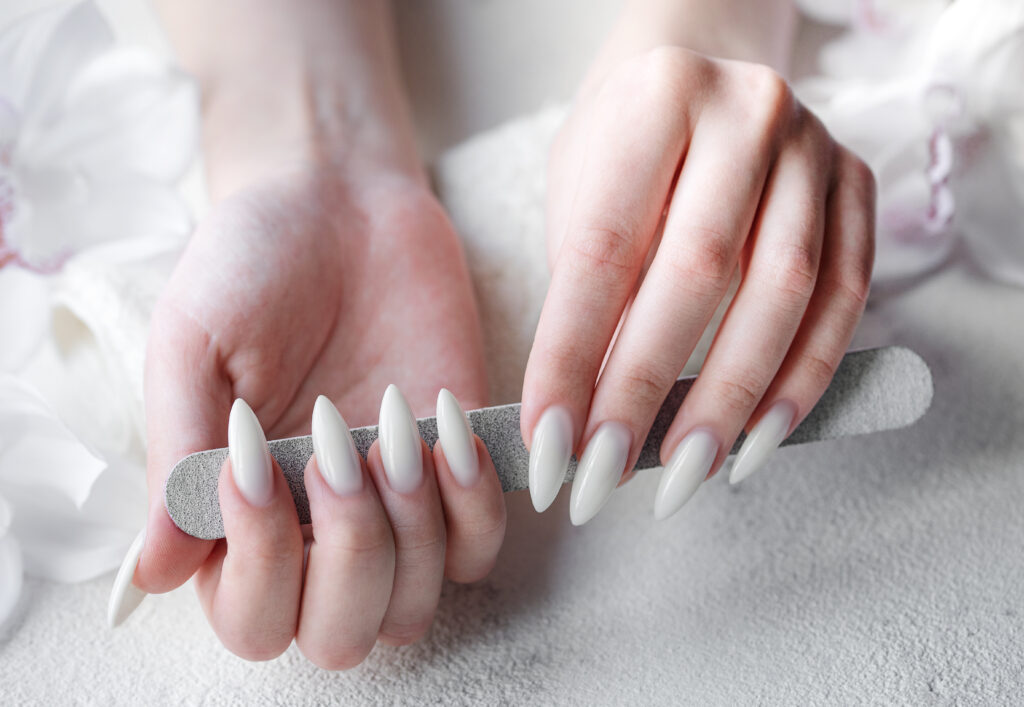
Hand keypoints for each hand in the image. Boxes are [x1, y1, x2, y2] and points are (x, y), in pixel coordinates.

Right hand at [133, 169, 505, 666]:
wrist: (337, 200)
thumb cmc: (250, 264)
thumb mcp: (193, 344)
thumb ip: (177, 451)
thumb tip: (154, 573)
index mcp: (238, 514)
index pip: (250, 617)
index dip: (258, 567)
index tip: (255, 464)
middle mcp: (317, 527)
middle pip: (341, 634)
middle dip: (347, 562)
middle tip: (337, 454)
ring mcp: (394, 505)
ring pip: (417, 603)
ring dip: (412, 532)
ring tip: (395, 431)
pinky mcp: (459, 468)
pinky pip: (480, 544)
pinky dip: (473, 503)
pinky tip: (446, 424)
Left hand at [522, 47, 874, 522]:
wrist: (705, 72)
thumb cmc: (626, 143)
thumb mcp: (583, 186)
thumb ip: (590, 282)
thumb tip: (588, 411)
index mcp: (657, 98)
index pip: (603, 250)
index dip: (571, 355)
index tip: (549, 439)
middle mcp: (748, 112)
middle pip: (697, 274)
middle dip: (645, 389)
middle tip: (606, 473)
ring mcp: (815, 147)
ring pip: (783, 292)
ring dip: (730, 400)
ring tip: (684, 472)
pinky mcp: (858, 185)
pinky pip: (844, 297)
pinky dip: (804, 378)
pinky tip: (759, 437)